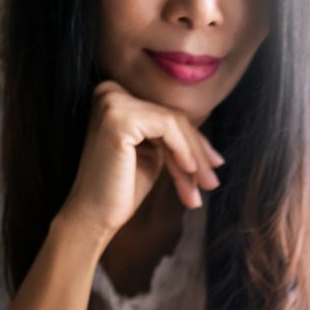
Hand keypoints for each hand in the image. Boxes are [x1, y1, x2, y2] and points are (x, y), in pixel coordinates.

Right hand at [55, 80, 223, 248]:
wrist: (94, 216)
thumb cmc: (121, 190)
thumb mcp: (154, 157)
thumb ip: (173, 140)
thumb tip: (211, 148)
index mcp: (117, 99)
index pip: (167, 116)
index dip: (195, 143)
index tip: (215, 166)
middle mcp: (111, 93)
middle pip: (173, 118)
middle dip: (198, 153)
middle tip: (212, 183)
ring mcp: (113, 102)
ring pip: (174, 123)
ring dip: (194, 158)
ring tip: (201, 187)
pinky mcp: (119, 116)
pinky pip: (168, 126)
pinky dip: (184, 150)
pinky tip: (189, 171)